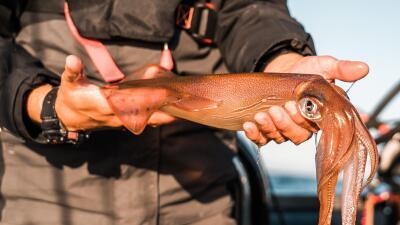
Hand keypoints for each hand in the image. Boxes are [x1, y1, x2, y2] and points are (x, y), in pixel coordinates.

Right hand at [27, 55, 174, 131]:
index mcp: (104, 105)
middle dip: (164, 114)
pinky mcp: (126, 121)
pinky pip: (146, 120)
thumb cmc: (71, 98)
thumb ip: (72, 71)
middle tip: (183, 106)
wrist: (70, 118)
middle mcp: (116, 116)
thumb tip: (72, 59)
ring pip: (148, 120)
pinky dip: (159, 115)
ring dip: (165, 116)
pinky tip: (173, 110)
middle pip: (144, 117)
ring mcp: (122, 121)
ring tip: (184, 108)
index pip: (127, 105)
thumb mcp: (69, 83)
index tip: (160, 97)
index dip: (144, 103)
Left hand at [243, 53, 368, 145]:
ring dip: (269, 128)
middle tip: (277, 109)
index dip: (303, 121)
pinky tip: (248, 125)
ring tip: (260, 115)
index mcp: (317, 117)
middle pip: (295, 135)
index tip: (295, 106)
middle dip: (285, 124)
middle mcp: (301, 127)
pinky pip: (261, 139)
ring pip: (277, 137)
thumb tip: (364, 68)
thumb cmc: (305, 71)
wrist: (283, 70)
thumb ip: (341, 69)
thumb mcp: (323, 66)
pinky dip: (254, 135)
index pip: (313, 127)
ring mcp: (282, 129)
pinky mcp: (267, 128)